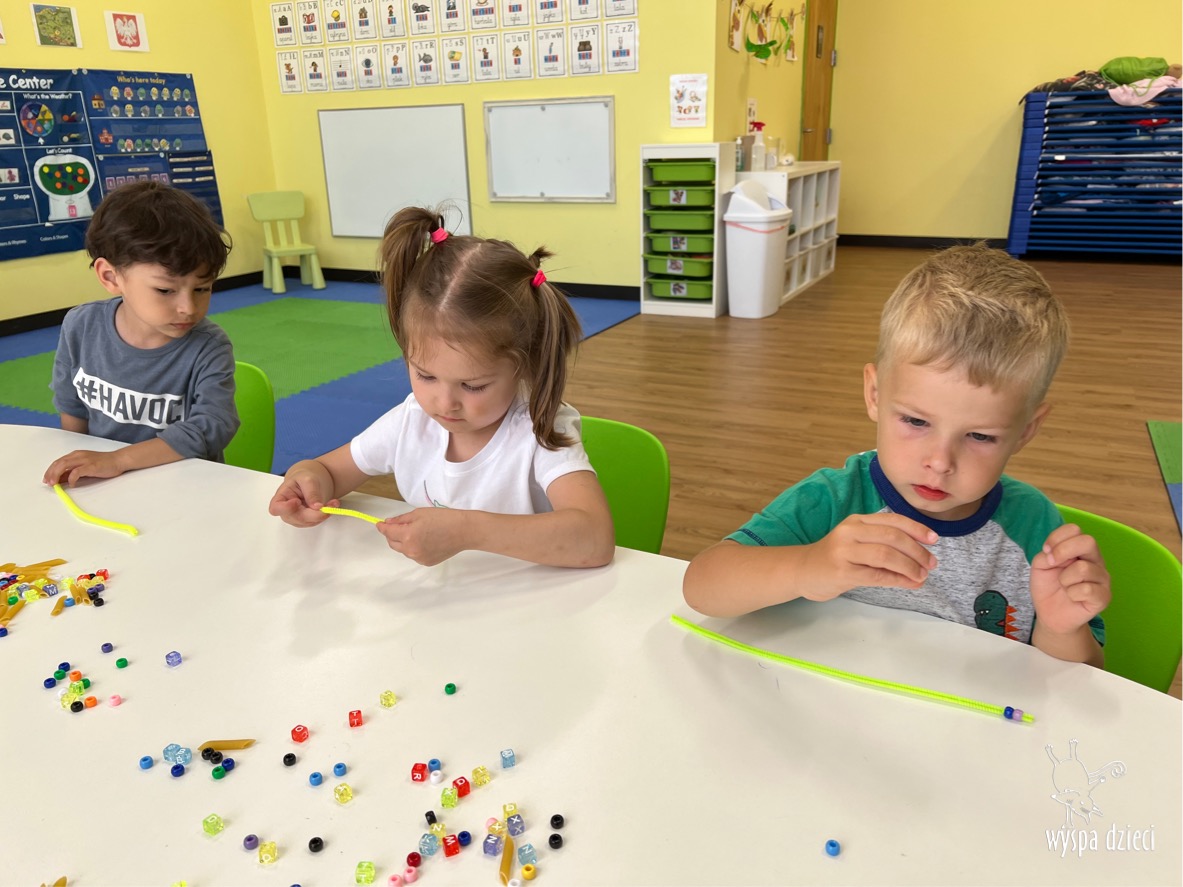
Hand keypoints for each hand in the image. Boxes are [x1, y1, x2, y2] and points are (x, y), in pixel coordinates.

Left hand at [44, 449, 125, 486]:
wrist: (118, 460)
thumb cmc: (103, 464)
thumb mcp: (85, 466)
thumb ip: (73, 471)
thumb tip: (62, 479)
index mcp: (76, 455)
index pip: (58, 461)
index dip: (50, 470)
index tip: (46, 479)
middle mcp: (78, 455)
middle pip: (59, 463)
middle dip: (51, 473)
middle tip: (48, 483)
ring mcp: (84, 460)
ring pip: (65, 465)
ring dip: (57, 475)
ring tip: (55, 484)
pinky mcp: (91, 466)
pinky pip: (77, 472)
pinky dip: (71, 478)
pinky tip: (72, 484)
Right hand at [268, 471, 337, 527]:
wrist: (310, 482)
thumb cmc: (304, 478)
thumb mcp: (308, 479)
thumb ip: (311, 492)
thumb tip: (317, 507)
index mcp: (280, 498)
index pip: (276, 508)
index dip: (286, 508)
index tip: (297, 502)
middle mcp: (285, 511)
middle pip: (297, 518)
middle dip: (315, 513)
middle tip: (330, 504)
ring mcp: (295, 518)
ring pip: (308, 522)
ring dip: (322, 514)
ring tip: (333, 502)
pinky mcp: (306, 521)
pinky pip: (315, 521)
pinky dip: (324, 515)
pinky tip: (330, 506)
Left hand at [376, 508, 470, 565]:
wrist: (463, 531)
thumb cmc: (443, 518)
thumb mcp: (419, 513)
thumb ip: (401, 519)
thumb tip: (388, 523)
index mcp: (407, 536)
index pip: (388, 533)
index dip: (382, 527)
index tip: (379, 524)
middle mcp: (410, 550)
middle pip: (392, 544)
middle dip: (392, 535)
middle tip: (399, 526)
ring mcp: (418, 558)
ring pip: (403, 550)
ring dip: (404, 542)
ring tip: (418, 532)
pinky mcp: (426, 562)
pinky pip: (414, 554)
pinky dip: (414, 547)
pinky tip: (425, 540)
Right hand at [803, 512, 937, 600]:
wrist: (802, 571)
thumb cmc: (835, 558)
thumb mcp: (858, 544)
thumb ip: (884, 546)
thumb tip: (920, 559)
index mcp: (857, 521)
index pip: (893, 520)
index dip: (916, 529)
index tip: (934, 540)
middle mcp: (850, 531)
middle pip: (893, 537)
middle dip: (917, 551)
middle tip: (931, 564)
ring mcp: (844, 551)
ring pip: (886, 555)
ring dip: (910, 566)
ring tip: (921, 575)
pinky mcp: (842, 572)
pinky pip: (877, 575)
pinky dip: (898, 579)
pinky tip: (909, 583)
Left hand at [1030, 523, 1110, 634]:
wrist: (1050, 613)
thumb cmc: (1048, 586)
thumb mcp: (1040, 565)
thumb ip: (1047, 553)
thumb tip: (1055, 554)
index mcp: (1080, 549)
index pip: (1075, 530)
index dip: (1056, 537)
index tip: (1046, 551)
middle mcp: (1095, 560)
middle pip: (1088, 541)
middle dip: (1063, 551)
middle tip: (1052, 564)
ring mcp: (1102, 578)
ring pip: (1083, 568)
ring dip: (1064, 579)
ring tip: (1064, 586)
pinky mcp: (1104, 597)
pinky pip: (1086, 589)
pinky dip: (1072, 593)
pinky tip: (1073, 597)